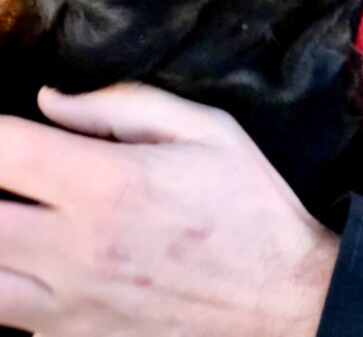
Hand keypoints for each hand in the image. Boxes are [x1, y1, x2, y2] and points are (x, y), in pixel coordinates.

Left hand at [0, 84, 338, 335]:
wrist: (282, 299)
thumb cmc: (249, 205)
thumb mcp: (206, 129)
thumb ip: (123, 104)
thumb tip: (50, 100)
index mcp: (109, 185)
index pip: (6, 150)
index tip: (6, 127)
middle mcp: (76, 251)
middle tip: (13, 171)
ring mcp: (69, 307)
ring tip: (19, 217)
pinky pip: (11, 318)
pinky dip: (11, 284)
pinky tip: (36, 259)